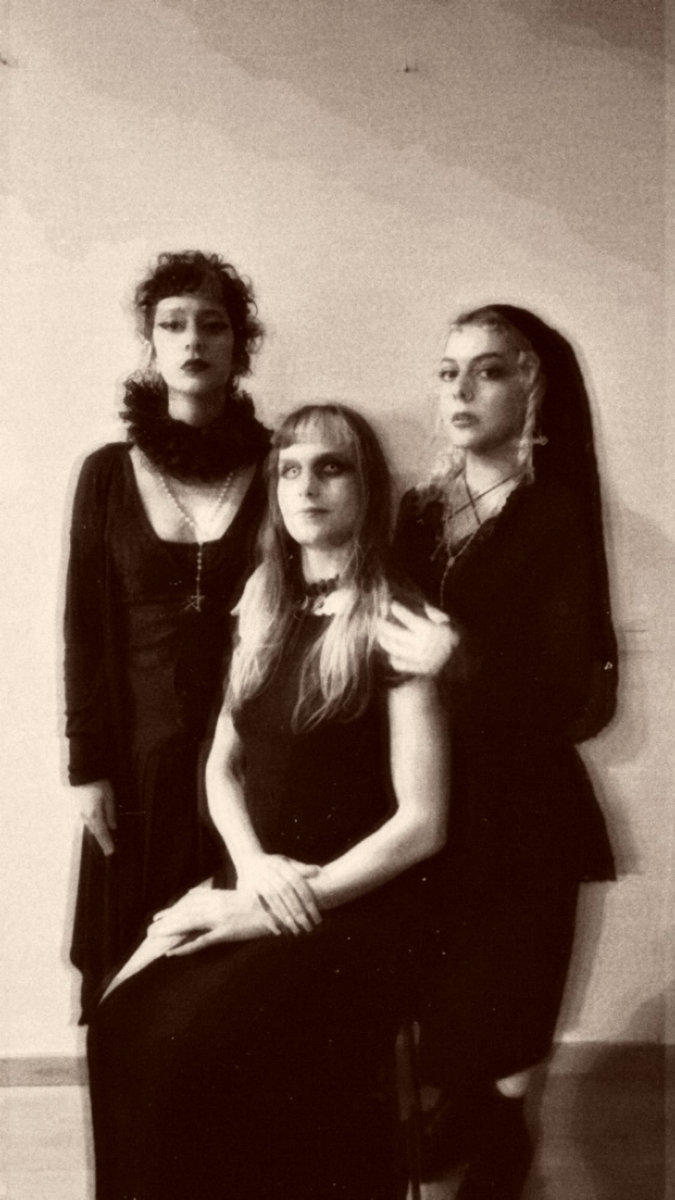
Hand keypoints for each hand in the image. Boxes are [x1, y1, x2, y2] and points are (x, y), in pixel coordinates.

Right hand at [74, 779, 115, 855]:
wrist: (84, 774)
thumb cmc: (98, 783)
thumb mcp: (109, 796)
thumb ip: (110, 812)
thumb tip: (113, 827)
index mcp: (94, 814)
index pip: (102, 832)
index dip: (107, 843)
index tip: (111, 852)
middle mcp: (87, 816)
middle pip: (96, 833)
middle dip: (103, 843)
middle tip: (109, 852)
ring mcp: (82, 813)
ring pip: (92, 828)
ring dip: (99, 836)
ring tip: (105, 844)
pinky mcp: (81, 809)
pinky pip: (89, 822)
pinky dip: (94, 829)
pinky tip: (98, 831)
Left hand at [149, 885, 276, 953]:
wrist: (278, 908)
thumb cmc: (260, 903)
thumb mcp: (237, 897)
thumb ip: (218, 897)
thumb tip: (200, 896)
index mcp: (219, 897)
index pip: (190, 903)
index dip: (173, 910)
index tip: (159, 915)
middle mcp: (216, 905)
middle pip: (185, 912)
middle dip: (167, 920)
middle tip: (150, 929)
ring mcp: (221, 919)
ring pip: (189, 924)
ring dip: (170, 931)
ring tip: (154, 937)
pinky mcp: (227, 932)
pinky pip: (201, 941)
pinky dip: (185, 947)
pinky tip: (173, 953)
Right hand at [237, 854, 321, 934]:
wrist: (246, 857)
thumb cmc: (272, 864)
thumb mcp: (286, 862)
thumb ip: (301, 869)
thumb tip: (319, 871)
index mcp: (281, 865)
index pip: (298, 883)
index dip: (308, 900)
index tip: (317, 916)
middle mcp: (270, 871)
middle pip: (287, 892)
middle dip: (298, 910)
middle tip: (308, 927)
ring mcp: (259, 880)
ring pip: (274, 899)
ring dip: (285, 916)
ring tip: (296, 930)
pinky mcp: (248, 890)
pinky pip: (259, 906)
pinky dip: (268, 919)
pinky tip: (278, 931)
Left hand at [377, 601, 458, 675]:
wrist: (465, 665)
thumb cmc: (457, 640)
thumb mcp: (450, 622)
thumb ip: (434, 613)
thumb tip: (420, 604)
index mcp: (430, 630)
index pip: (408, 617)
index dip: (398, 609)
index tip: (391, 604)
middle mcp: (421, 644)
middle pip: (395, 633)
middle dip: (383, 624)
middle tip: (376, 619)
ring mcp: (417, 659)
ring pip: (393, 648)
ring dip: (383, 640)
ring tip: (379, 634)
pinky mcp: (416, 670)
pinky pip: (398, 663)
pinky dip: (392, 657)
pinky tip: (390, 652)